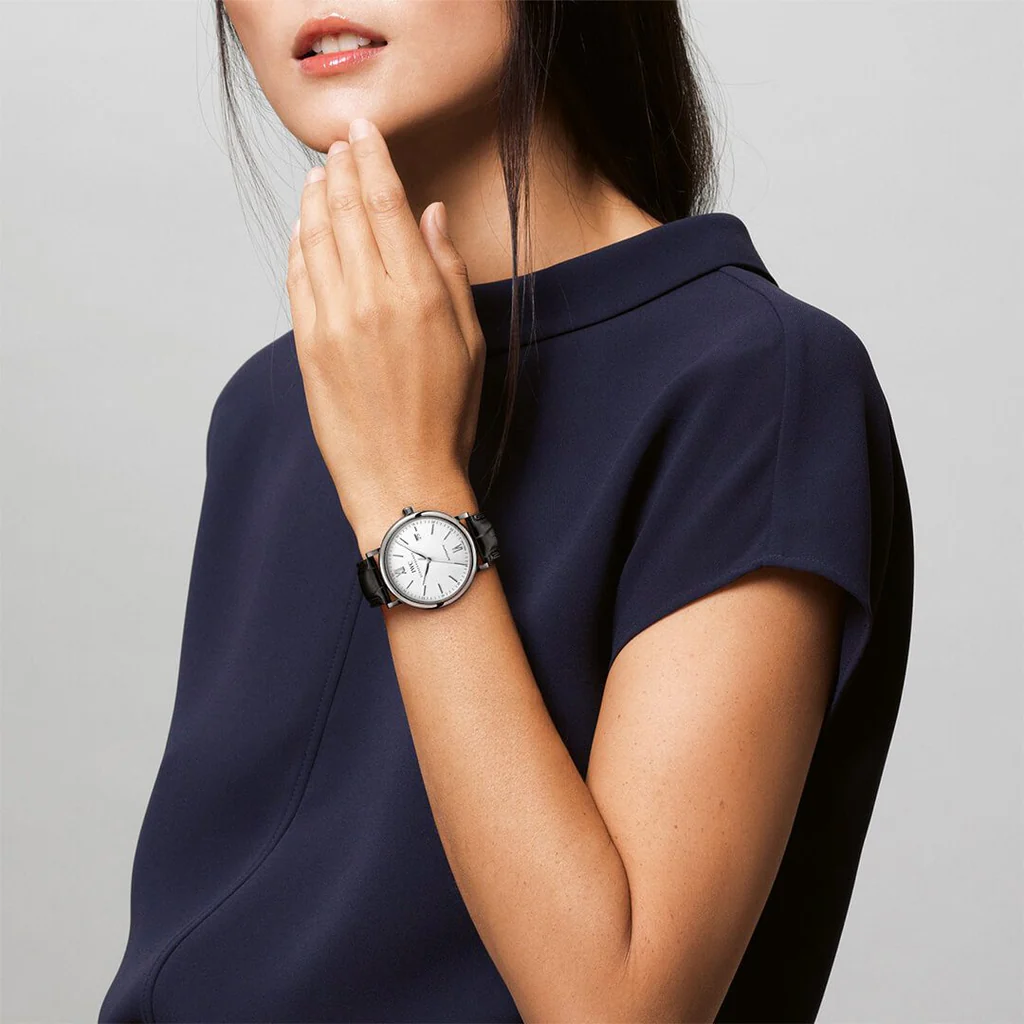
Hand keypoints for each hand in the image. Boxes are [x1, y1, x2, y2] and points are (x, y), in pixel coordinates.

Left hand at [286, 117, 485, 548]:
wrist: (402, 477)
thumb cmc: (447, 416)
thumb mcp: (470, 342)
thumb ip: (449, 271)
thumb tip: (431, 214)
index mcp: (419, 294)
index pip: (386, 203)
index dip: (371, 158)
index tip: (363, 131)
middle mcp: (370, 298)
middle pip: (346, 211)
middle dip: (340, 168)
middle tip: (338, 142)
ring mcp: (331, 321)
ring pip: (315, 238)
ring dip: (314, 199)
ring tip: (317, 175)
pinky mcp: (306, 344)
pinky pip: (296, 277)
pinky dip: (297, 244)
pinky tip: (303, 228)